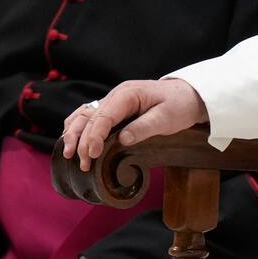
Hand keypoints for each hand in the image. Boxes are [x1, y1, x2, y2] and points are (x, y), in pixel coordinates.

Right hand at [62, 78, 208, 170]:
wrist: (189, 96)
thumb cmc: (179, 105)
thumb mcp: (167, 118)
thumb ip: (144, 127)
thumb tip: (122, 140)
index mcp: (128, 94)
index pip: (104, 116)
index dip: (95, 136)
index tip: (93, 154)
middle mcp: (116, 95)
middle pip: (90, 117)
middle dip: (83, 141)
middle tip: (83, 164)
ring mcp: (113, 100)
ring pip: (84, 115)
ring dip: (74, 134)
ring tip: (69, 155)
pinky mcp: (114, 108)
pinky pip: (89, 116)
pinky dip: (78, 128)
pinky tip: (72, 141)